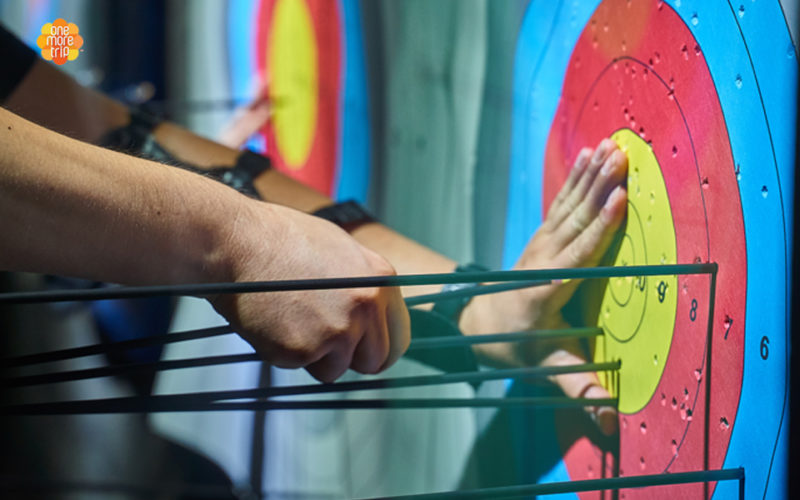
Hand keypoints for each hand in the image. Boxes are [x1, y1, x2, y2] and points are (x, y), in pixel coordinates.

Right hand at [210, 201, 410, 382]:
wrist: (238, 241)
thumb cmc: (283, 240)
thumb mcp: (342, 251)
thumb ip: (366, 285)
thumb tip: (377, 314)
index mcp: (382, 281)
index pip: (400, 336)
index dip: (380, 347)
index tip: (366, 351)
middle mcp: (366, 307)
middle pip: (374, 361)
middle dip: (350, 357)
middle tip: (323, 340)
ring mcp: (337, 331)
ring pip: (336, 369)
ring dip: (315, 355)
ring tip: (291, 317)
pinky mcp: (304, 349)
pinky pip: (301, 367)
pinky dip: (286, 352)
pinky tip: (274, 321)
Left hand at [460, 138, 626, 434]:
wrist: (480, 323)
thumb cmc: (519, 348)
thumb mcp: (548, 371)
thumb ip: (579, 390)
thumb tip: (611, 421)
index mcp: (547, 289)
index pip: (579, 254)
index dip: (599, 227)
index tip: (619, 198)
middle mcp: (543, 260)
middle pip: (575, 219)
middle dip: (598, 186)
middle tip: (621, 156)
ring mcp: (541, 245)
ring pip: (568, 205)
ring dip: (590, 175)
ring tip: (611, 147)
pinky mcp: (543, 237)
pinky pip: (562, 203)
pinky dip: (577, 179)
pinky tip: (590, 156)